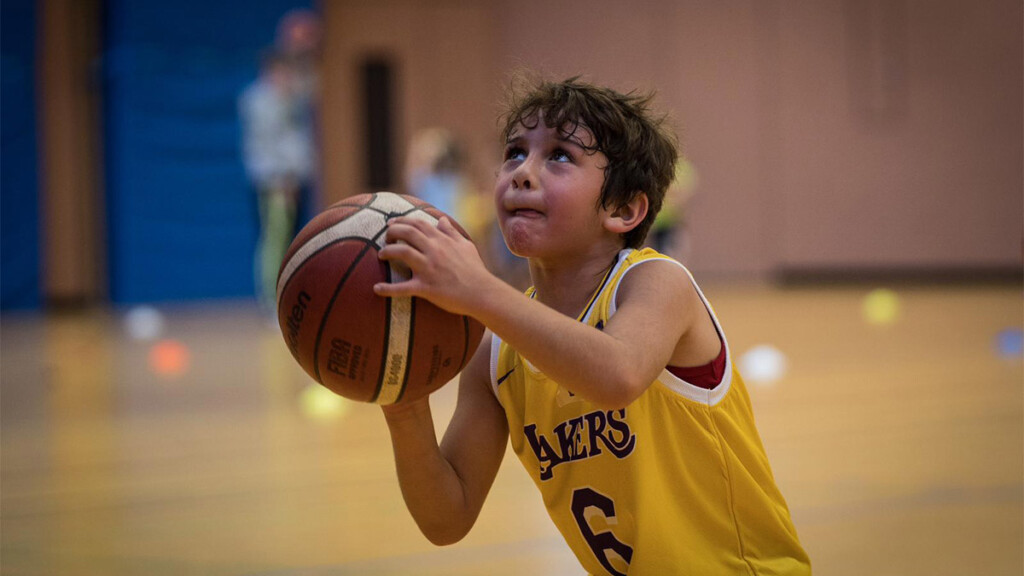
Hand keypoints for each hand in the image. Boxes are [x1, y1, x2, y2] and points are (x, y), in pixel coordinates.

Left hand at [373, 216, 494, 316]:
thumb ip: (451, 232)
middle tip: (385, 237)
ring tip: (381, 255)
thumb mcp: (466, 246)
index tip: (392, 224)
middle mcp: (434, 251)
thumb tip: (441, 219)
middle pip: (407, 233)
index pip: (418, 223)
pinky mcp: (426, 288)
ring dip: (387, 252)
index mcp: (442, 240)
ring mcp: (429, 269)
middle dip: (392, 232)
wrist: (482, 293)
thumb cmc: (475, 270)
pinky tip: (376, 289)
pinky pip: (402, 288)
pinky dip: (387, 289)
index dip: (402, 221)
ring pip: (402, 253)